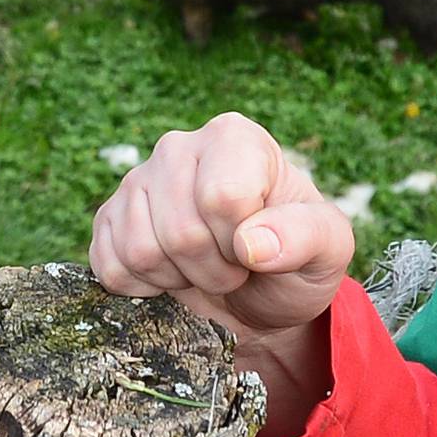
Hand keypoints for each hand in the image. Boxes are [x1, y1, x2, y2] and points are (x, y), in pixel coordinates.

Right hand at [90, 113, 354, 340]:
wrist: (260, 297)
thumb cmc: (297, 261)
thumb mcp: (329, 249)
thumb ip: (306, 236)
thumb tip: (251, 244)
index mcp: (235, 138)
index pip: (223, 197)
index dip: (243, 243)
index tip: (260, 247)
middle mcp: (179, 148)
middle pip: (181, 231)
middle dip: (215, 270)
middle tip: (236, 267)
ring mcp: (137, 182)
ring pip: (142, 251)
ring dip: (180, 280)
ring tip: (205, 268)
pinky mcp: (108, 219)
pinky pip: (110, 266)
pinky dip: (144, 287)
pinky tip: (172, 274)